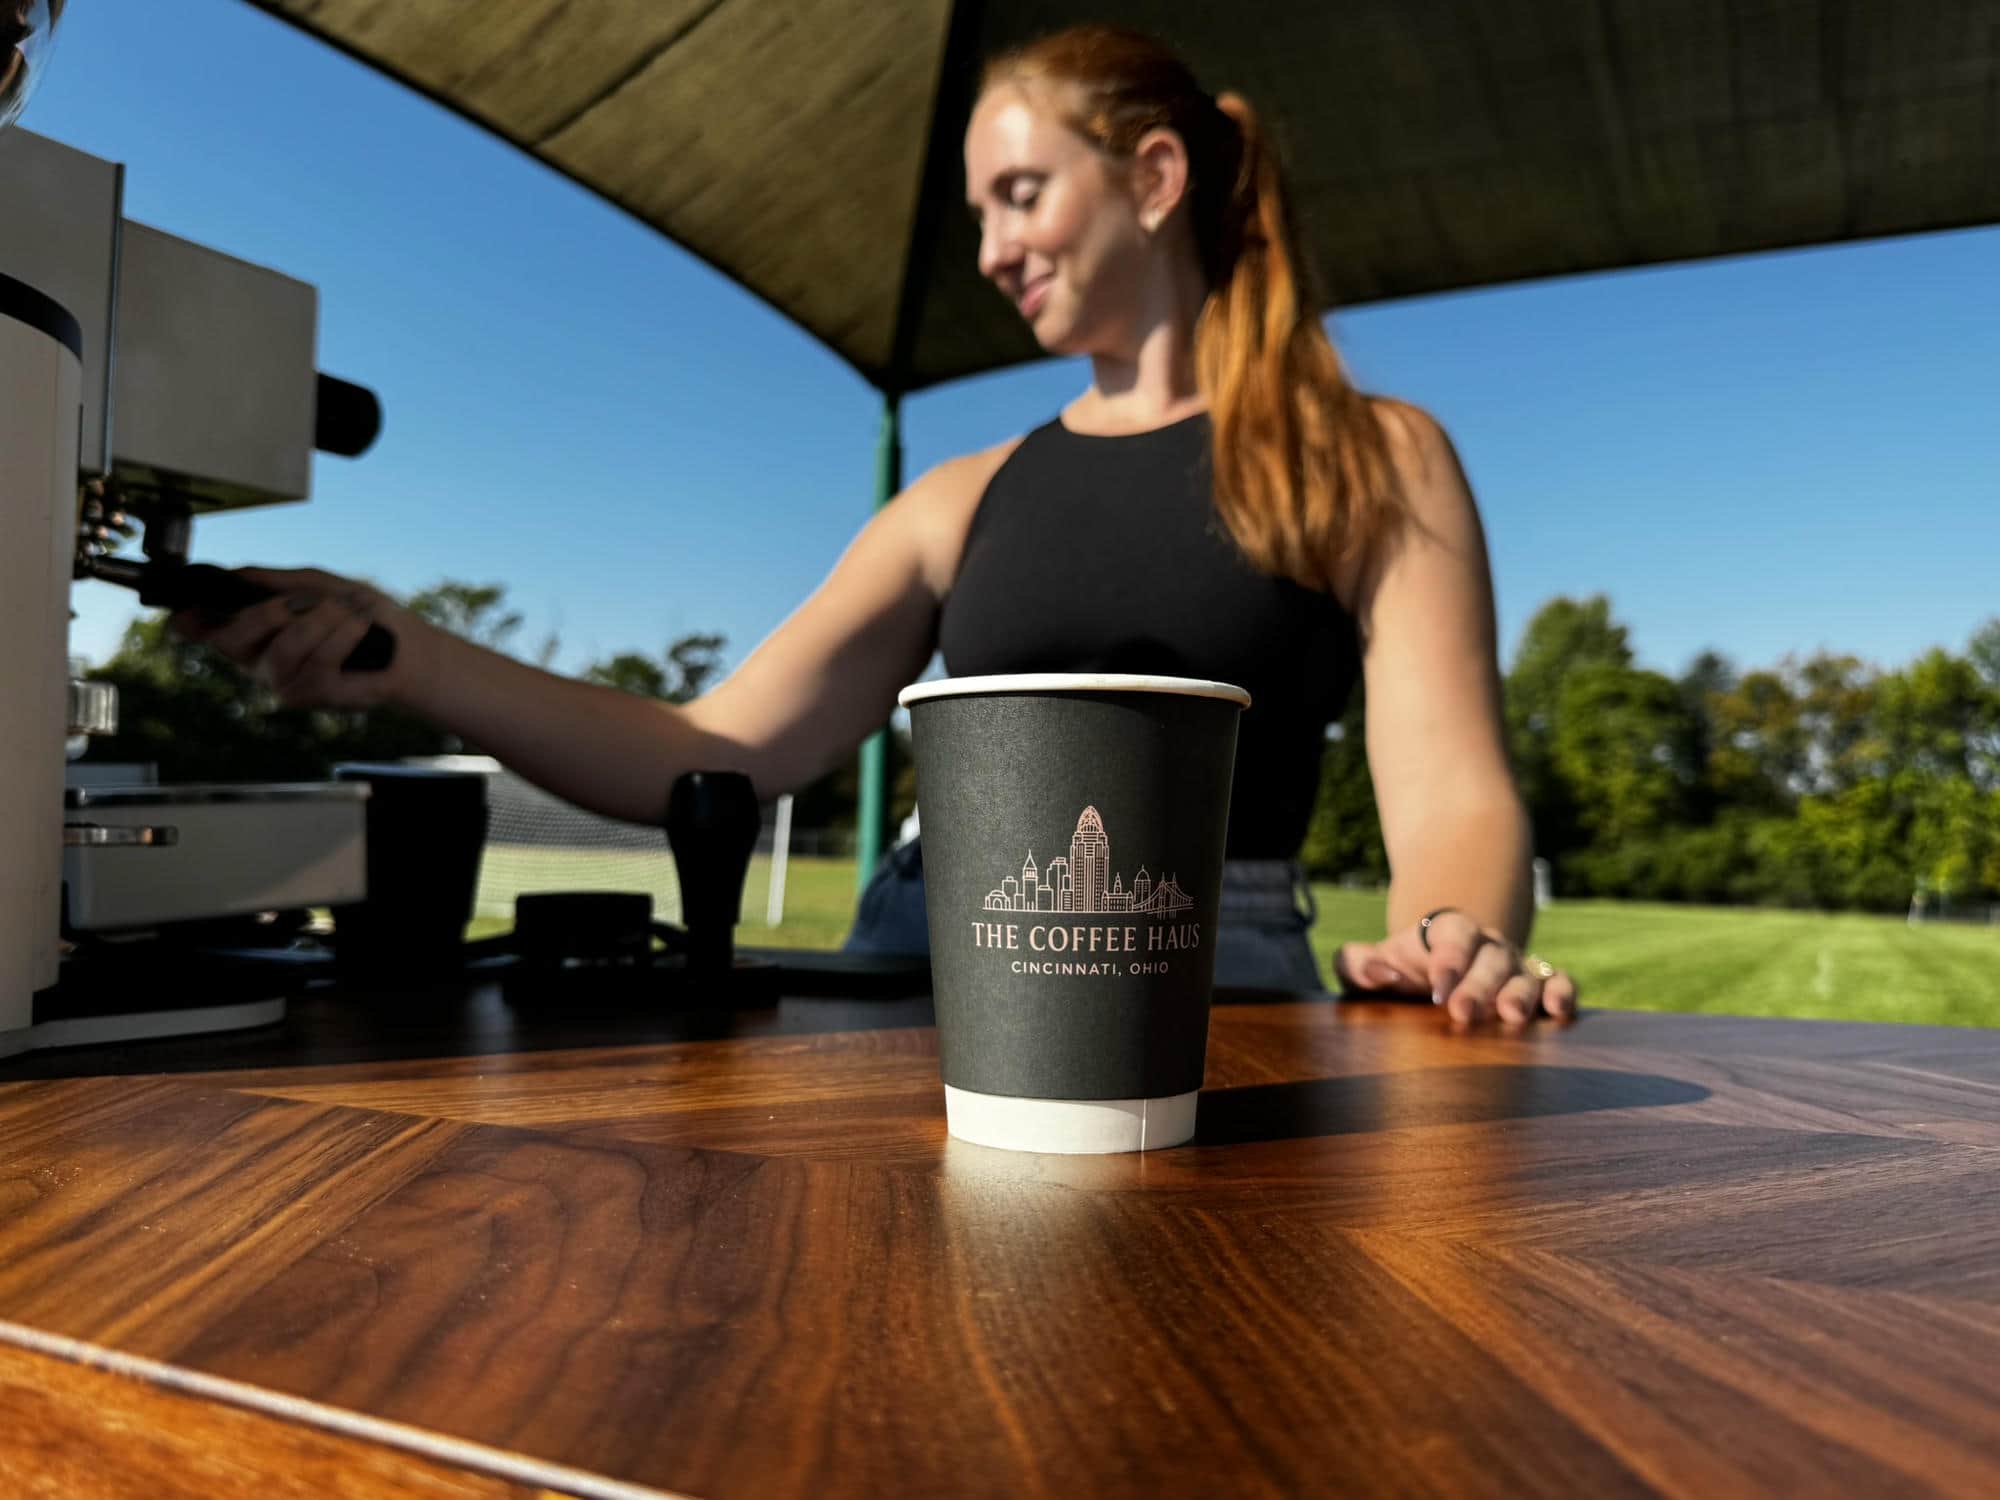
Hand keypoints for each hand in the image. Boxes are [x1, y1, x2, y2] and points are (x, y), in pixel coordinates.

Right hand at [168, 566, 432, 710]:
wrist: (409, 647)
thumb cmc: (361, 615)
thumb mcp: (317, 585)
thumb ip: (276, 581)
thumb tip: (235, 572)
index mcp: (253, 632)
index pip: (204, 632)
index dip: (188, 623)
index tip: (184, 612)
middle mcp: (258, 661)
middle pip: (231, 640)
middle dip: (266, 613)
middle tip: (300, 602)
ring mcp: (283, 682)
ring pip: (282, 649)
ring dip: (320, 621)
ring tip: (348, 612)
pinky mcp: (312, 697)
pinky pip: (319, 662)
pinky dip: (343, 635)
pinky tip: (360, 626)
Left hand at [1334, 909, 1576, 1023]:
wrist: (1433, 975)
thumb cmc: (1400, 971)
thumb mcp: (1371, 964)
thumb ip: (1357, 963)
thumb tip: (1380, 972)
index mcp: (1449, 932)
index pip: (1452, 936)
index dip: (1447, 960)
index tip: (1435, 990)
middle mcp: (1487, 945)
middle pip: (1489, 959)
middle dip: (1477, 986)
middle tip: (1462, 1013)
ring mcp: (1516, 965)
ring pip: (1525, 973)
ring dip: (1521, 994)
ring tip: (1511, 1016)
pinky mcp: (1540, 985)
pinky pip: (1559, 982)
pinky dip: (1563, 993)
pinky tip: (1557, 1013)